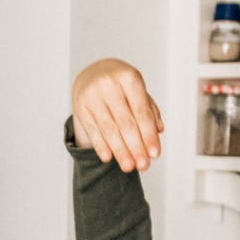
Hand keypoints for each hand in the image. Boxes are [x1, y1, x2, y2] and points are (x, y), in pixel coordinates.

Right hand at [72, 59, 163, 173]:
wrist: (94, 74)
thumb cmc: (121, 85)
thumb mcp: (138, 91)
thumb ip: (150, 110)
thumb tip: (158, 132)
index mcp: (128, 77)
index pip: (141, 112)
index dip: (149, 135)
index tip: (155, 154)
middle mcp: (109, 84)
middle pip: (125, 123)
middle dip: (136, 147)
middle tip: (143, 165)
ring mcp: (92, 95)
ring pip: (109, 129)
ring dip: (120, 151)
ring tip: (128, 166)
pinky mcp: (80, 107)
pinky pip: (93, 130)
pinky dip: (101, 146)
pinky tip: (108, 158)